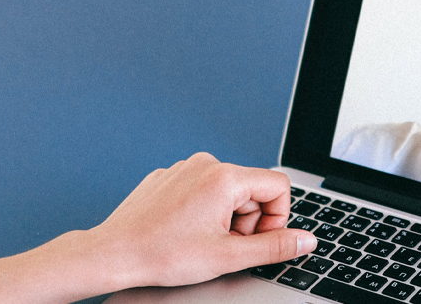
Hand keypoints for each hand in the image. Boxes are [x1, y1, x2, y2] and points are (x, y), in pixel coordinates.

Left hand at [93, 152, 317, 287]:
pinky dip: (202, 211)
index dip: (276, 219)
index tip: (254, 240)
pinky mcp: (168, 176)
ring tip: (201, 240)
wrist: (115, 253)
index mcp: (225, 177)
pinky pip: (201, 189)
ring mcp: (184, 167)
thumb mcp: (228, 257)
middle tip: (224, 246)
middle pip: (253, 189)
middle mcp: (205, 163)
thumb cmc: (163, 254)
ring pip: (227, 191)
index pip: (279, 187)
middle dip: (248, 221)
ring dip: (225, 218)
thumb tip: (305, 240)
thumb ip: (274, 247)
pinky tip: (183, 231)